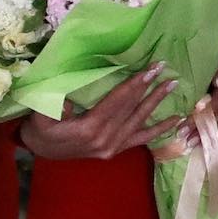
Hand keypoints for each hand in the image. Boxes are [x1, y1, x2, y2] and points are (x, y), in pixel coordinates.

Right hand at [20, 67, 177, 159]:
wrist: (40, 149)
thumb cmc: (41, 128)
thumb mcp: (41, 115)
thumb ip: (54, 107)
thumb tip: (70, 98)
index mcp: (89, 129)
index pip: (118, 102)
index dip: (134, 85)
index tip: (150, 69)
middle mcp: (106, 139)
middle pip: (132, 108)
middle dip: (150, 88)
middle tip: (166, 69)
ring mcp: (113, 147)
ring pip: (140, 121)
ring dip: (158, 103)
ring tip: (173, 86)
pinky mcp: (116, 150)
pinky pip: (142, 139)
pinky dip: (160, 129)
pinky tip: (177, 120)